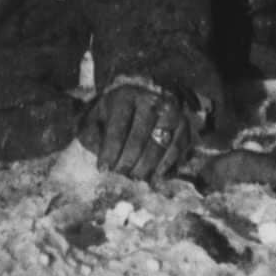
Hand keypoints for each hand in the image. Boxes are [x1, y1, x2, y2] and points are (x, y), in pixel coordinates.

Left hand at [79, 76, 196, 182]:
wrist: (143, 97)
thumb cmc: (115, 113)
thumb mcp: (97, 117)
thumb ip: (92, 135)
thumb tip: (98, 158)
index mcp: (125, 96)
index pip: (117, 127)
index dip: (109, 152)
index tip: (103, 169)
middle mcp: (150, 100)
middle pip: (139, 138)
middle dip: (128, 161)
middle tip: (120, 176)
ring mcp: (170, 111)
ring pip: (159, 144)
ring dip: (146, 166)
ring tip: (135, 179)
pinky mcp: (184, 124)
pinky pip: (177, 148)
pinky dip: (166, 165)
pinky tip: (155, 178)